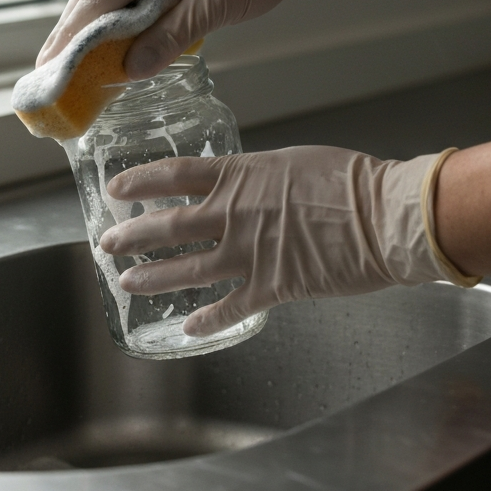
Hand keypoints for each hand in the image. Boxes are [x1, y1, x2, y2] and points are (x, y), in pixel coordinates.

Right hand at [38, 0, 410, 80]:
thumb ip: (167, 39)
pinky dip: (114, 23)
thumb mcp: (212, 10)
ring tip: (67, 61)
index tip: (50, 64)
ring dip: (87, 28)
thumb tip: (127, 71)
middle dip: (68, 32)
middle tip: (46, 69)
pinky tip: (108, 46)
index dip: (70, 34)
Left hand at [98, 147, 461, 336]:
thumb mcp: (294, 162)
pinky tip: (190, 328)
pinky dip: (208, 321)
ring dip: (154, 278)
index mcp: (241, 175)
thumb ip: (261, 177)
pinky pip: (231, 307)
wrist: (384, 215)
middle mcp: (235, 213)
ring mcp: (250, 252)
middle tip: (107, 242)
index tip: (116, 188)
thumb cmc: (350, 181)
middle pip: (169, 225)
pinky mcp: (273, 286)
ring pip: (188, 269)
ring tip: (127, 283)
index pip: (176, 175)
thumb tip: (248, 185)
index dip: (141, 182)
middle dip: (132, 235)